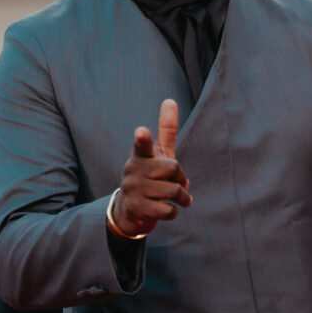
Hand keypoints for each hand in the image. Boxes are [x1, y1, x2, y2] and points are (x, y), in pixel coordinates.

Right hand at [111, 99, 192, 237]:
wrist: (130, 210)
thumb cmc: (150, 176)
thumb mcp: (158, 154)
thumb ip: (165, 130)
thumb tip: (170, 100)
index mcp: (140, 155)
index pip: (142, 144)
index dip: (143, 138)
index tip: (142, 132)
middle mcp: (133, 170)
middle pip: (172, 168)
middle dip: (181, 178)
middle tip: (178, 183)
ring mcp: (133, 189)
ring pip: (173, 191)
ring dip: (181, 198)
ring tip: (177, 200)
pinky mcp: (136, 208)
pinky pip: (168, 210)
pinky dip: (173, 212)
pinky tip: (165, 210)